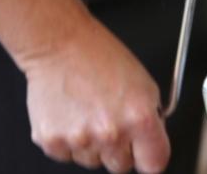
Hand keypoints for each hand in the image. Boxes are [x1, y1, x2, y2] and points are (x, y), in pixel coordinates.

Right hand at [25, 18, 169, 173]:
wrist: (60, 45)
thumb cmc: (100, 56)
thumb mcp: (144, 83)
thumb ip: (151, 117)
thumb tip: (151, 140)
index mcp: (139, 118)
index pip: (154, 164)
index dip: (150, 155)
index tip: (146, 151)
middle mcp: (110, 134)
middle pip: (122, 167)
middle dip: (121, 149)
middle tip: (112, 121)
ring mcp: (80, 140)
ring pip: (93, 162)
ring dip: (94, 144)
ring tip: (90, 111)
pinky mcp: (52, 142)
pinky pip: (67, 155)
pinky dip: (70, 140)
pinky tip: (72, 114)